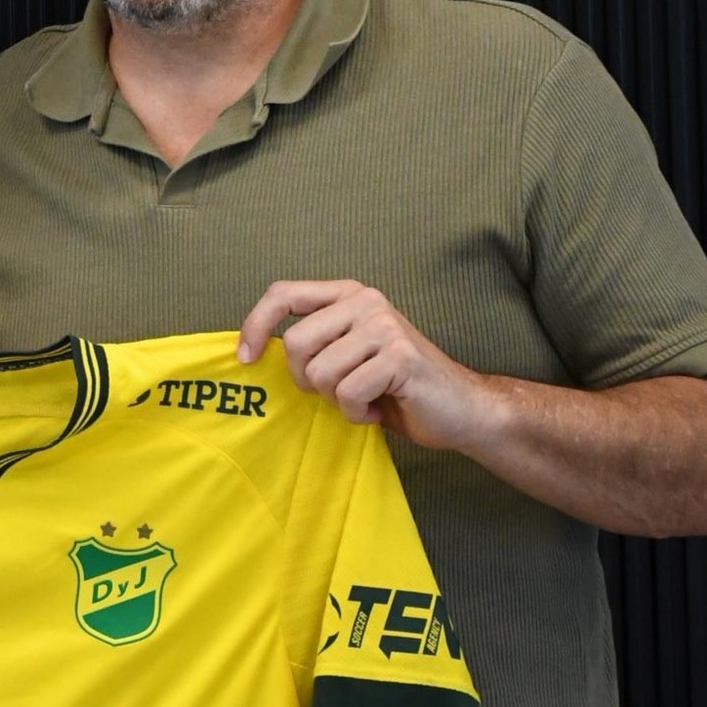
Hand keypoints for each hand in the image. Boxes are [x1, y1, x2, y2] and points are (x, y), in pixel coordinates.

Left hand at [236, 280, 503, 452]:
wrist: (460, 408)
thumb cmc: (395, 387)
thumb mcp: (347, 353)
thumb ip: (314, 342)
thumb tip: (253, 350)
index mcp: (348, 294)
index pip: (283, 294)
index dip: (255, 325)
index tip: (246, 358)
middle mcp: (366, 301)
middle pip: (297, 344)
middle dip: (308, 381)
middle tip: (337, 391)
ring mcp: (384, 326)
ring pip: (321, 373)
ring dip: (337, 400)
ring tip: (365, 397)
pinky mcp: (399, 356)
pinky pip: (348, 393)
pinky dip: (357, 412)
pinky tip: (379, 407)